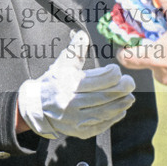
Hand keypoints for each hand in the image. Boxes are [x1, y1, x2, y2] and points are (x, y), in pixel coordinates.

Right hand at [18, 30, 134, 138]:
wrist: (36, 107)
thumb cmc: (53, 82)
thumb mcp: (62, 64)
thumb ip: (75, 49)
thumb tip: (82, 34)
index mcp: (68, 83)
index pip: (99, 80)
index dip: (113, 74)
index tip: (117, 71)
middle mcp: (71, 102)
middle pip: (104, 96)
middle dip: (122, 89)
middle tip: (130, 83)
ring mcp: (74, 119)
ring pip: (104, 112)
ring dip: (121, 104)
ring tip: (130, 97)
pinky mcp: (78, 131)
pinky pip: (100, 125)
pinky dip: (113, 118)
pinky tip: (120, 110)